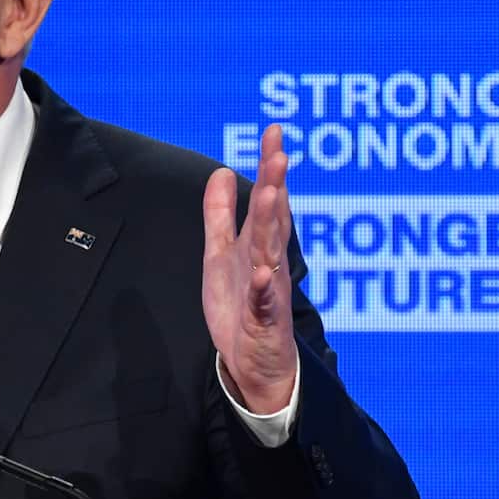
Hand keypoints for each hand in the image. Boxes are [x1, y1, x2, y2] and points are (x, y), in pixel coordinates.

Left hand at [202, 125, 296, 413]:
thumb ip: (220, 215)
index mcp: (258, 245)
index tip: (274, 132)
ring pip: (270, 253)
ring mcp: (270, 292)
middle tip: (279, 153)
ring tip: (269, 193)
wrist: (253, 366)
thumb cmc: (241, 308)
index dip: (270, 167)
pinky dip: (266, 289)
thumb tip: (219, 170)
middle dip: (275, 185)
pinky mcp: (264, 322)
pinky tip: (264, 274)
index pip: (268, 199)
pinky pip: (265, 304)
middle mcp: (269, 263)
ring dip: (270, 223)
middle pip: (273, 219)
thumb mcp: (221, 254)